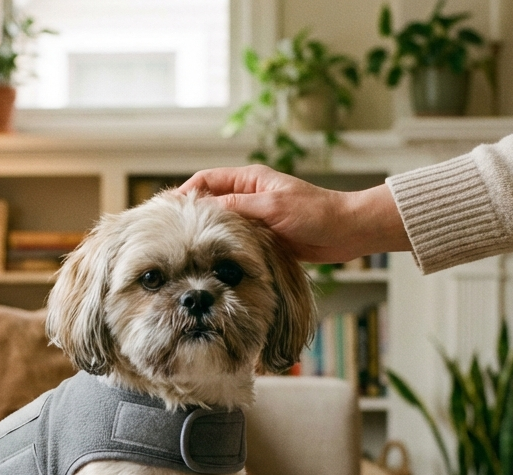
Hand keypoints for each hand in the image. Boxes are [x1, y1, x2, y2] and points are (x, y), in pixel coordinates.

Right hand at [179, 165, 411, 262]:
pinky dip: (221, 246)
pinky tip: (208, 258)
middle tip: (165, 232)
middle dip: (188, 215)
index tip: (164, 210)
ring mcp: (255, 216)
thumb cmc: (315, 213)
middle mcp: (249, 195)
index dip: (183, 193)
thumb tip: (201, 209)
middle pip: (208, 202)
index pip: (205, 181)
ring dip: (203, 233)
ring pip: (219, 223)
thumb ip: (236, 206)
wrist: (348, 231)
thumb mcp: (272, 206)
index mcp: (249, 178)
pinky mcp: (263, 236)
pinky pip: (234, 239)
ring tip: (180, 248)